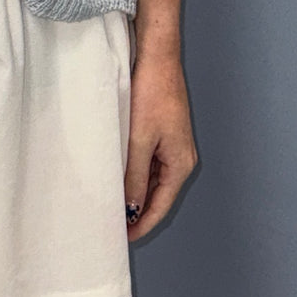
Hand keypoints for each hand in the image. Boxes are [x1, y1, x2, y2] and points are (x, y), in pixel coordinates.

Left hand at [123, 52, 197, 241]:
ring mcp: (174, 144)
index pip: (161, 205)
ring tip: (115, 203)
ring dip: (137, 192)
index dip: (142, 224)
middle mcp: (182, 157)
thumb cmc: (152, 93)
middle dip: (139, 211)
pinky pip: (152, 162)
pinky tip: (121, 175)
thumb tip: (132, 208)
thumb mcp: (139, 140)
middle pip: (160, 195)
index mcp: (181, 164)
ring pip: (155, 179)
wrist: (158, 57)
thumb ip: (135, 177)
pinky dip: (138, 174)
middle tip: (115, 225)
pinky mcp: (165, 132)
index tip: (124, 238)